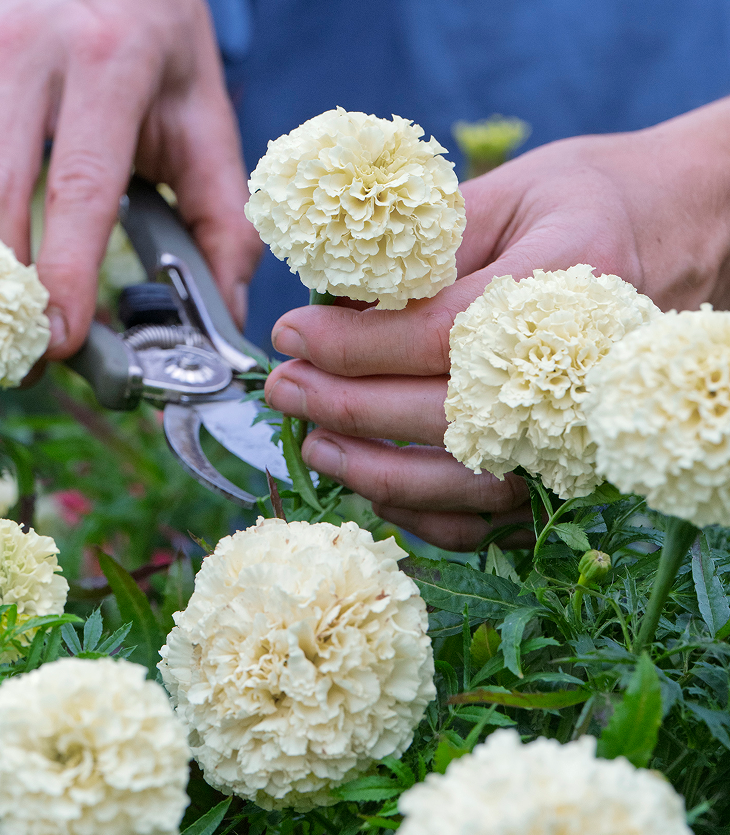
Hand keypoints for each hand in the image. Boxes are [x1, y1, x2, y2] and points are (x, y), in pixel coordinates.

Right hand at [0, 0, 261, 356]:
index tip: (63, 342)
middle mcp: (19, 53)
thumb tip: (228, 312)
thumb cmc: (145, 48)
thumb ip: (222, 213)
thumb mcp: (200, 111)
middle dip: (0, 294)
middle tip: (22, 359)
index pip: (77, 183)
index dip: (64, 272)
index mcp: (106, 60)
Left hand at [263, 98, 729, 550]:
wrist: (674, 237)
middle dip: (347, 407)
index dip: (356, 343)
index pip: (444, 334)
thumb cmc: (578, 206)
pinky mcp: (568, 469)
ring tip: (313, 442)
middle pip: (448, 414)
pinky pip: (489, 518)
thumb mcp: (503, 193)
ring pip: (466, 480)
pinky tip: (370, 485)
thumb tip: (329, 301)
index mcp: (569, 281)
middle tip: (284, 388)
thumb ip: (421, 249)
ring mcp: (580, 429)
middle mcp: (583, 369)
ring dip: (375, 470)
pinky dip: (422, 512)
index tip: (290, 333)